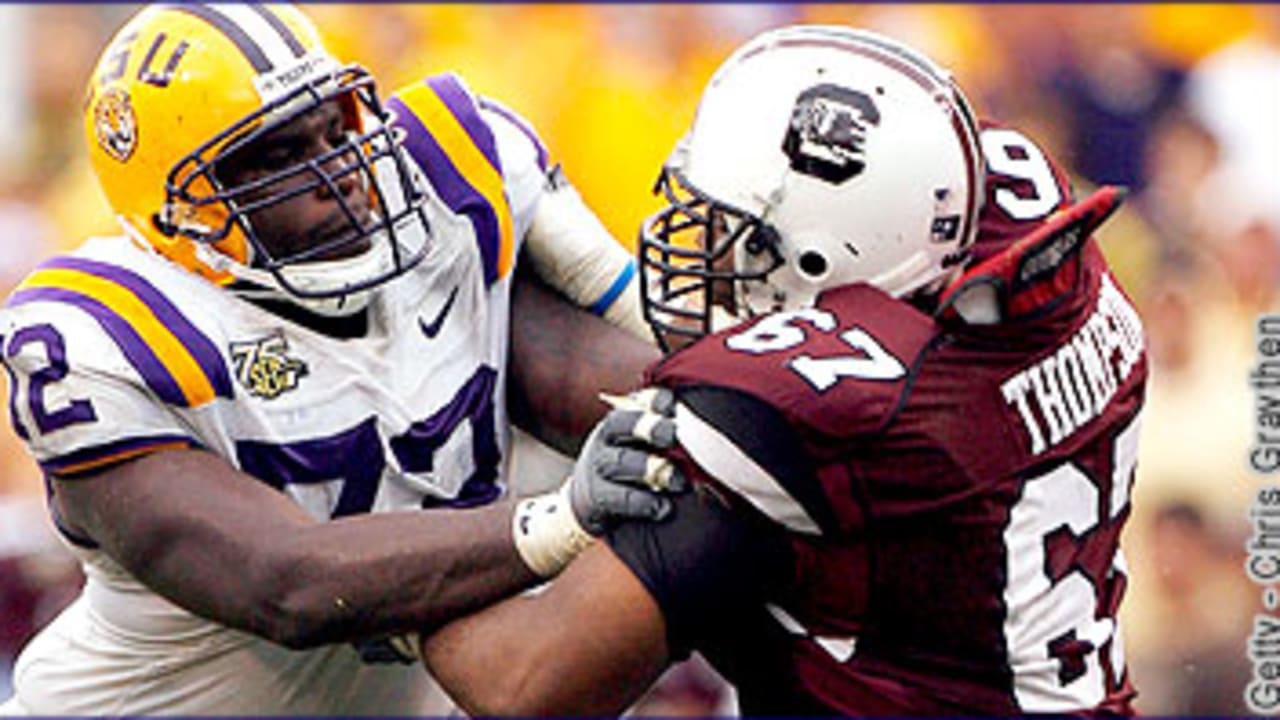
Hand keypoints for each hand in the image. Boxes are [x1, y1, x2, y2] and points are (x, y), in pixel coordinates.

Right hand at [567, 387, 685, 533]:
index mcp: (621, 422)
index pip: (636, 401)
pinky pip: (616, 499)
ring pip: (618, 462)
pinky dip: (642, 503)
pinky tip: (663, 508)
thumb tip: (709, 424)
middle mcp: (605, 440)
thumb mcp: (645, 446)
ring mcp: (597, 470)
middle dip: (649, 428)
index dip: (654, 400)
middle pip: (619, 424)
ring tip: (678, 482)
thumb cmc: (634, 468)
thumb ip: (668, 434)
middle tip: (674, 435)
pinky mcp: (596, 501)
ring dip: (649, 469)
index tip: (673, 405)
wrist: (594, 502)